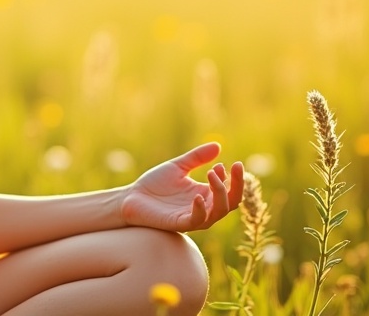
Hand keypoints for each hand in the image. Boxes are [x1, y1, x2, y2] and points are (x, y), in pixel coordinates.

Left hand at [120, 143, 242, 231]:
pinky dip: (200, 209)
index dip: (234, 178)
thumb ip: (197, 157)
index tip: (226, 163)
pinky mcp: (179, 223)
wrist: (132, 197)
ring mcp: (192, 216)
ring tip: (212, 174)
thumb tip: (218, 146)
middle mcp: (203, 208)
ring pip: (218, 212)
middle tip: (233, 166)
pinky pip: (197, 221)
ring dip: (220, 193)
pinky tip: (197, 195)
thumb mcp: (178, 166)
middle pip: (231, 202)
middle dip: (236, 185)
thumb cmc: (155, 184)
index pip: (230, 191)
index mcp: (205, 195)